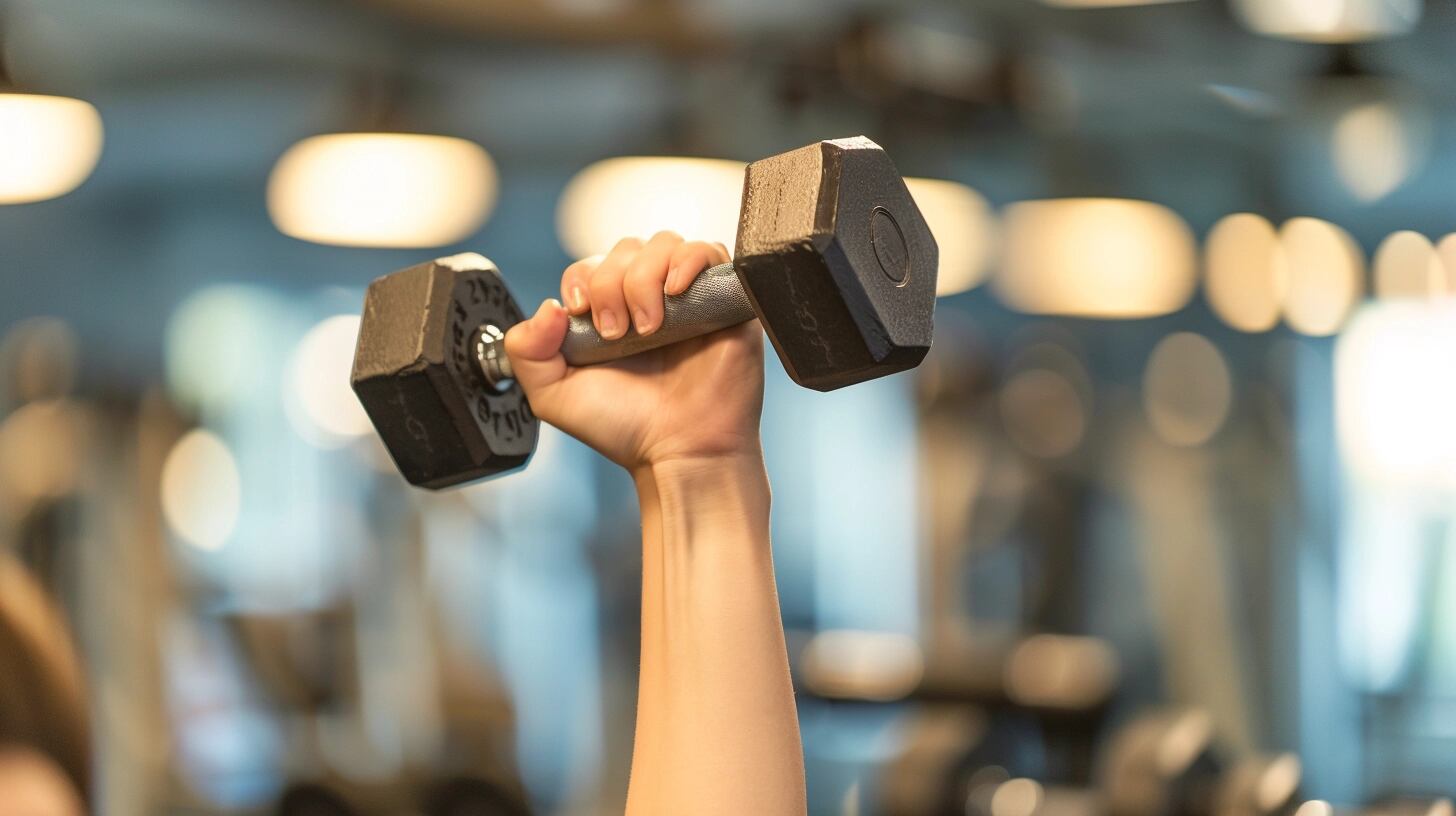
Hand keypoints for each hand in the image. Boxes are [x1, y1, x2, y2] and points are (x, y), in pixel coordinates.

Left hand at [504, 232, 764, 472]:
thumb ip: (526, 351)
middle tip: (618, 334)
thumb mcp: (553, 395)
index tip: (583, 315)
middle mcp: (649, 300)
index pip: (592, 265)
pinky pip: (710, 251)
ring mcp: (688, 298)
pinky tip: (675, 293)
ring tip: (650, 326)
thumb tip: (548, 306)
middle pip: (626, 249)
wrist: (680, 451)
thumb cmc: (626, 428)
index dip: (583, 280)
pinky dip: (688, 261)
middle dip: (612, 285)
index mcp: (611, 314)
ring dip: (645, 277)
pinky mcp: (724, 300)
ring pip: (663, 244)